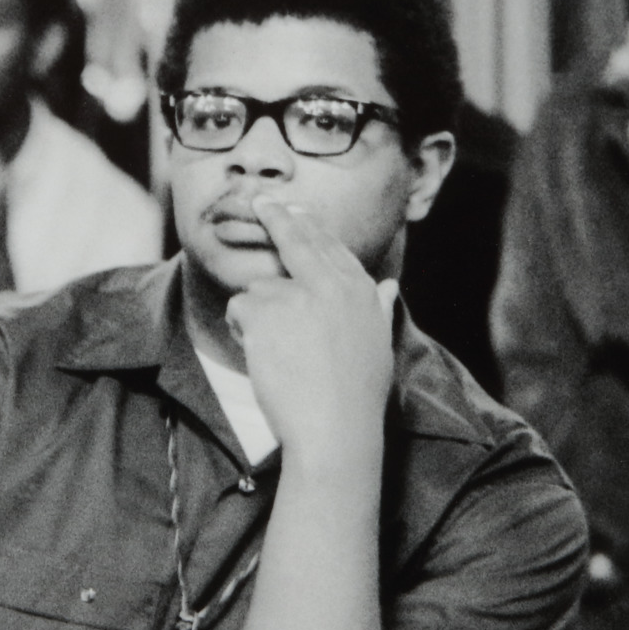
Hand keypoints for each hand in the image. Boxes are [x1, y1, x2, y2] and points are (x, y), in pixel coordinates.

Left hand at [224, 201, 393, 468]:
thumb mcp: (378, 347)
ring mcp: (297, 293)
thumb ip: (378, 309)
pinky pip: (239, 309)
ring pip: (259, 289)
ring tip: (279, 354)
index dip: (311, 226)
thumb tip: (388, 286)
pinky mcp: (265, 308)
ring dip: (258, 317)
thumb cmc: (356, 398)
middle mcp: (330, 283)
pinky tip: (263, 356)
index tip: (295, 208)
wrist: (333, 428)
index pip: (331, 247)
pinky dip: (243, 332)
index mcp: (360, 291)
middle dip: (277, 216)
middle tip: (260, 201)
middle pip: (298, 240)